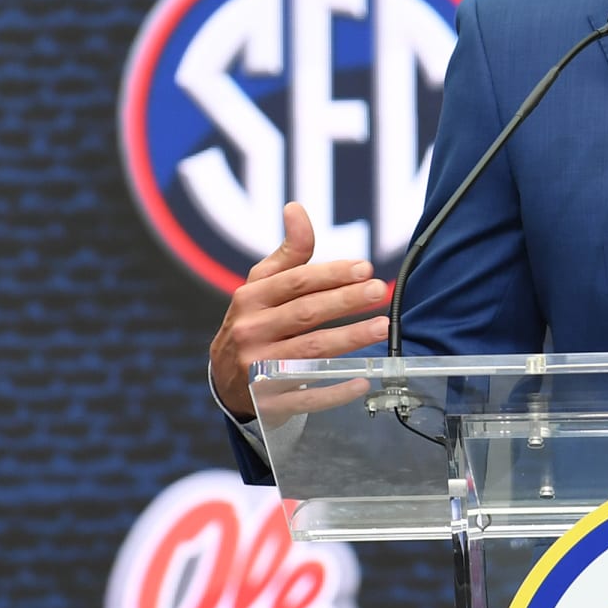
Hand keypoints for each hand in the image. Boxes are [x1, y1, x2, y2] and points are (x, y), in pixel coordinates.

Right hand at [209, 203, 390, 420]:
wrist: (225, 380)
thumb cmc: (255, 321)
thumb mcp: (262, 286)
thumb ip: (288, 253)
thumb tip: (296, 208)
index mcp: (250, 299)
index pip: (296, 282)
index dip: (332, 274)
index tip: (365, 268)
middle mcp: (250, 332)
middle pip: (306, 314)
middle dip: (346, 301)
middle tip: (380, 292)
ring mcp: (257, 368)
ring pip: (310, 352)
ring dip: (350, 340)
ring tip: (382, 327)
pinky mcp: (268, 400)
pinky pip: (306, 395)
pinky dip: (335, 390)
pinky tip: (362, 380)